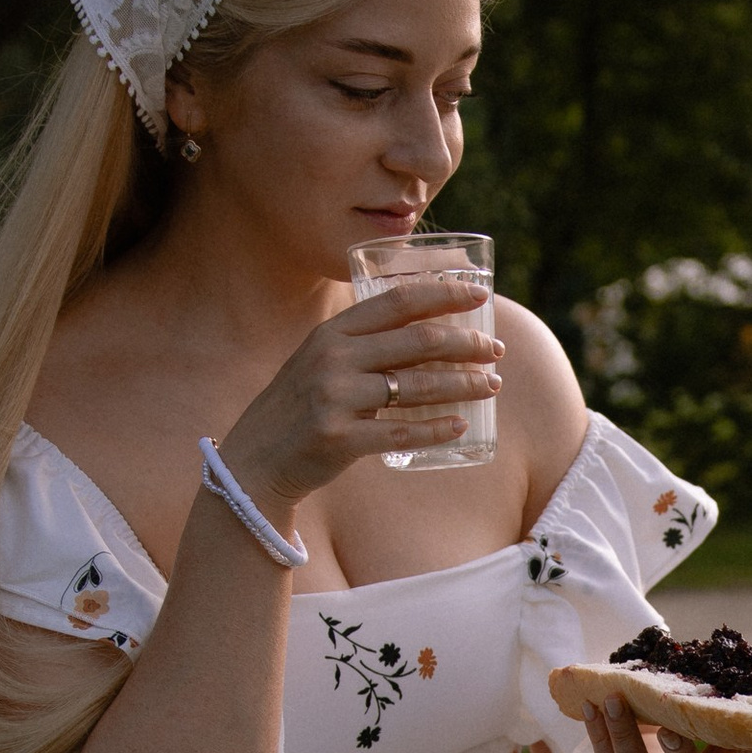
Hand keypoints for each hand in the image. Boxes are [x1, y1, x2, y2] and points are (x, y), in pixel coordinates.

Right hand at [215, 278, 507, 522]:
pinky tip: (460, 425)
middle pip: (418, 341)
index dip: (443, 294)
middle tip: (496, 351)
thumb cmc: (301, 407)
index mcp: (332, 332)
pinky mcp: (339, 438)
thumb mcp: (321, 361)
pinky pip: (400, 432)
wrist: (255, 458)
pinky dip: (435, 429)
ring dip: (463, 384)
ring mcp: (335, 398)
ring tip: (491, 385)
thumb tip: (430, 332)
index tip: (480, 296)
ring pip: (417, 386)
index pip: (398, 301)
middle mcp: (333, 358)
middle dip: (466, 344)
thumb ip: (362, 345)